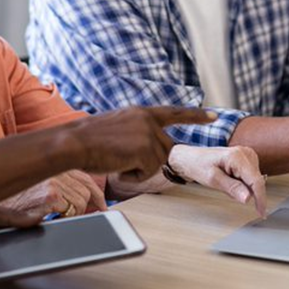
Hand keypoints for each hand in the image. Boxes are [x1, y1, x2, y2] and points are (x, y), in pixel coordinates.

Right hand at [1, 170, 106, 218]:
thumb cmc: (6, 197)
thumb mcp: (31, 184)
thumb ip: (55, 185)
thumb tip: (81, 199)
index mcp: (52, 164)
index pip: (85, 177)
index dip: (96, 193)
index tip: (102, 205)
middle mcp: (55, 170)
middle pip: (86, 191)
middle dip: (88, 207)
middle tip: (86, 217)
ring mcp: (53, 182)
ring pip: (81, 202)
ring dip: (75, 214)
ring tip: (60, 219)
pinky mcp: (49, 196)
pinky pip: (69, 211)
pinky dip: (65, 219)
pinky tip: (53, 220)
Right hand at [70, 106, 215, 181]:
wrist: (74, 142)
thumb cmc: (89, 139)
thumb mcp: (118, 126)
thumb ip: (137, 130)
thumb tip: (150, 146)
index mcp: (141, 112)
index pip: (174, 113)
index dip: (195, 115)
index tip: (214, 116)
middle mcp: (148, 120)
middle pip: (165, 149)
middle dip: (148, 161)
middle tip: (120, 159)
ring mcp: (149, 134)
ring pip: (156, 162)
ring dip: (138, 168)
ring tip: (115, 159)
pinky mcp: (146, 149)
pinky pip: (147, 172)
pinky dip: (133, 175)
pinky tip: (117, 166)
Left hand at [168, 145, 266, 217]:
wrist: (191, 158)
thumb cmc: (198, 165)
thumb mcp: (213, 180)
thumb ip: (232, 188)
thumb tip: (248, 198)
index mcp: (237, 156)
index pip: (256, 181)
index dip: (260, 198)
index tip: (261, 212)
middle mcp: (245, 152)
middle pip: (256, 181)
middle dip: (246, 191)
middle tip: (226, 188)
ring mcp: (247, 154)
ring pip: (254, 180)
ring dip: (243, 187)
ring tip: (225, 181)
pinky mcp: (247, 158)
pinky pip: (250, 177)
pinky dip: (242, 183)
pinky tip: (229, 179)